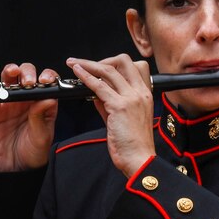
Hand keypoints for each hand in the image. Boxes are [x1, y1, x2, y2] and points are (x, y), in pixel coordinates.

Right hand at [0, 63, 57, 171]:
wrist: (13, 169)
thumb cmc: (32, 154)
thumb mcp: (42, 137)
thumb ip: (41, 117)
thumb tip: (48, 99)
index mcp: (42, 105)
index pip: (47, 83)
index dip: (47, 77)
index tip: (46, 81)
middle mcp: (27, 100)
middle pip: (27, 76)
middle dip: (28, 73)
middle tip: (29, 83)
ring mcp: (10, 104)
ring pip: (9, 80)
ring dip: (10, 72)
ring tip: (12, 73)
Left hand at [67, 55, 154, 176]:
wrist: (139, 159)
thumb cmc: (133, 144)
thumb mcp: (121, 118)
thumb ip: (109, 103)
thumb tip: (95, 92)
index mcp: (145, 93)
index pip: (134, 65)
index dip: (116, 63)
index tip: (100, 67)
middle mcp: (140, 92)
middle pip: (123, 61)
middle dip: (101, 59)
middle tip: (85, 64)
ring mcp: (131, 97)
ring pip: (108, 70)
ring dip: (87, 64)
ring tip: (74, 63)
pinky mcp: (120, 106)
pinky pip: (99, 86)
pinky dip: (85, 77)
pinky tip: (76, 74)